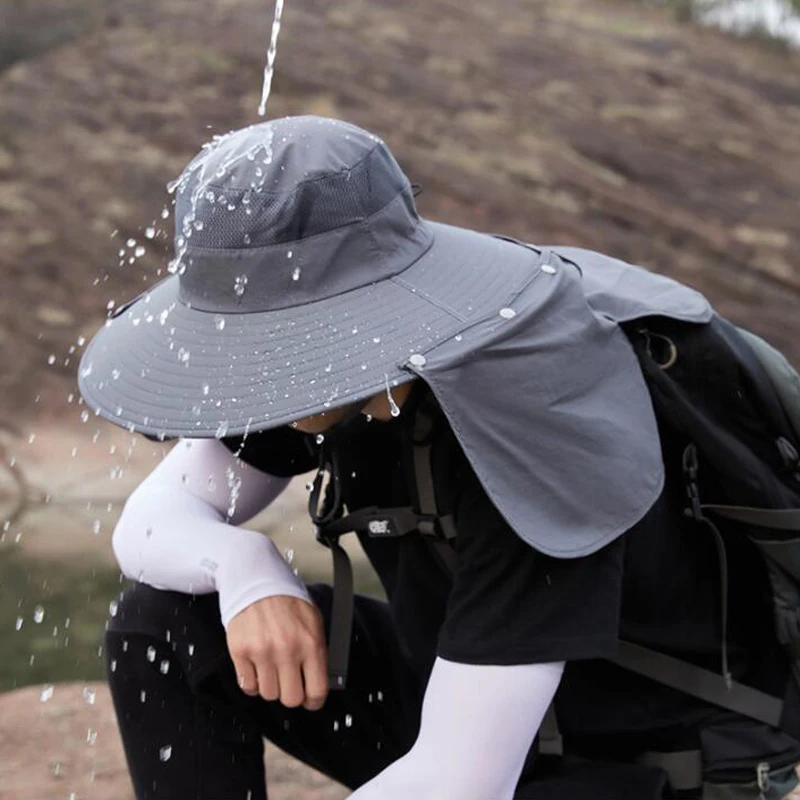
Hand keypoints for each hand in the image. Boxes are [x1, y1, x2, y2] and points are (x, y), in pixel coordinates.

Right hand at [226, 594, 327, 710]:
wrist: (256, 581)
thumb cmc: (287, 601)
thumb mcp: (314, 622)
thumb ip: (319, 652)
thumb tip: (322, 680)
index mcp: (310, 642)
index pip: (316, 691)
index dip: (314, 701)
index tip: (311, 700)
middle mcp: (286, 650)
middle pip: (291, 699)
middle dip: (292, 694)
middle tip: (290, 683)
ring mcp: (262, 652)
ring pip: (268, 694)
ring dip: (271, 685)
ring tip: (273, 667)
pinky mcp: (240, 652)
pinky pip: (248, 686)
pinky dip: (253, 681)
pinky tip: (258, 666)